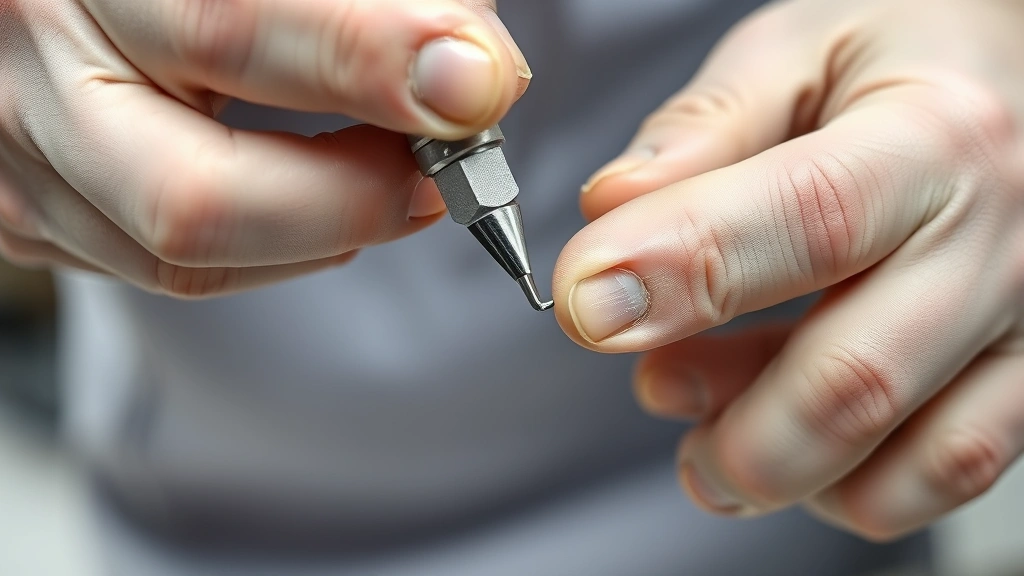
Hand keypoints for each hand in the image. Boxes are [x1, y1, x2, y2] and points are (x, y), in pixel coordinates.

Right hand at [0, 0, 527, 295]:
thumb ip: (364, 4)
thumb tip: (473, 73)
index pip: (236, 22)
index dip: (368, 58)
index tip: (474, 83)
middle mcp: (34, 64)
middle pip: (195, 197)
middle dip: (352, 201)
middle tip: (443, 176)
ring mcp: (22, 157)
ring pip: (185, 257)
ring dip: (325, 232)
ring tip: (397, 184)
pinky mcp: (33, 214)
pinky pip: (168, 271)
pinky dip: (276, 248)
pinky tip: (322, 202)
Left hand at [554, 0, 1023, 539]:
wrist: (1009, 81)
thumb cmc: (903, 58)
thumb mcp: (799, 49)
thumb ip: (704, 129)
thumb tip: (612, 207)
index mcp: (935, 134)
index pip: (810, 217)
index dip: (685, 268)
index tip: (588, 301)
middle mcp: (999, 238)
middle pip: (859, 379)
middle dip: (729, 429)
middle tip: (656, 397)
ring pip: (913, 454)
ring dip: (782, 470)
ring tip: (709, 423)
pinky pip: (950, 471)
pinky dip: (848, 485)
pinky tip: (789, 433)